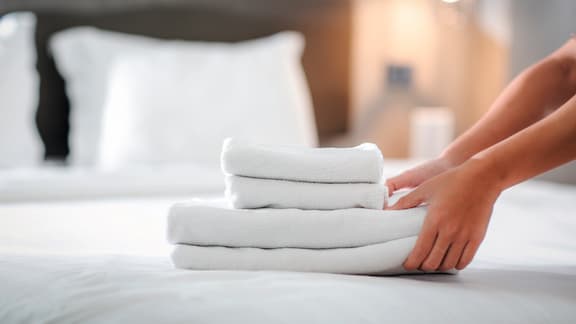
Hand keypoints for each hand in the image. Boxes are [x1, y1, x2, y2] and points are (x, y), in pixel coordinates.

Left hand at [387, 160, 501, 270]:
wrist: (482, 178)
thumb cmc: (451, 181)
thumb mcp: (424, 189)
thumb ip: (405, 202)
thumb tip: (386, 210)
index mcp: (434, 221)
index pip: (420, 251)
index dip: (411, 262)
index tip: (407, 264)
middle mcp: (449, 231)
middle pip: (433, 262)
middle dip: (423, 266)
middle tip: (418, 263)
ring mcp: (465, 236)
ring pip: (448, 264)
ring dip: (438, 267)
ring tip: (433, 261)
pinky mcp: (477, 237)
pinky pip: (465, 260)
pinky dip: (455, 264)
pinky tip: (450, 260)